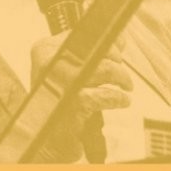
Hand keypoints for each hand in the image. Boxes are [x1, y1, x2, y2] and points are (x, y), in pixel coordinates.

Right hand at [29, 32, 132, 161]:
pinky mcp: (72, 104)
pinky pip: (104, 95)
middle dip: (116, 61)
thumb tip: (119, 38)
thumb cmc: (59, 100)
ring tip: (126, 86)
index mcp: (45, 49)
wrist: (46, 136)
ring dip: (122, 78)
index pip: (83, 35)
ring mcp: (60, 84)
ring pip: (104, 69)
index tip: (118, 51)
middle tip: (122, 74)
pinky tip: (122, 100)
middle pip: (96, 50)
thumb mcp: (68, 69)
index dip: (106, 41)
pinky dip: (118, 98)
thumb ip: (90, 50)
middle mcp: (49, 63)